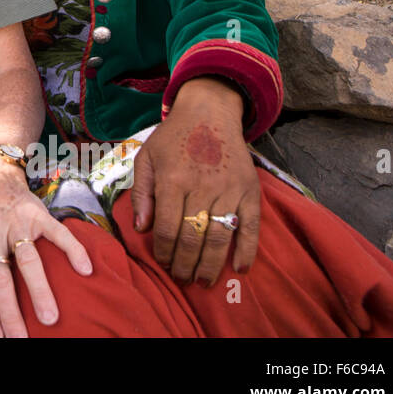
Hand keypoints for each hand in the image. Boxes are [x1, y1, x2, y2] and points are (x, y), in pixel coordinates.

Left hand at [0, 160, 92, 337]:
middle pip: (1, 276)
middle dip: (10, 312)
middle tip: (19, 337)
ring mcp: (15, 221)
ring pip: (28, 259)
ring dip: (39, 290)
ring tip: (49, 317)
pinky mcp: (38, 213)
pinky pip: (58, 233)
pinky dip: (72, 250)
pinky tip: (83, 269)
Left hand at [131, 76, 260, 283]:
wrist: (210, 112)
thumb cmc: (173, 137)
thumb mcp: (146, 157)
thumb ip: (142, 193)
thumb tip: (141, 229)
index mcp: (172, 179)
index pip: (168, 228)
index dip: (164, 251)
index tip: (163, 263)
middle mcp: (202, 186)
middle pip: (193, 237)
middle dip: (185, 264)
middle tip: (182, 279)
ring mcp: (229, 190)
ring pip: (220, 237)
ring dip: (211, 264)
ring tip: (203, 281)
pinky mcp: (250, 191)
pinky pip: (251, 227)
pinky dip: (247, 250)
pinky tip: (239, 268)